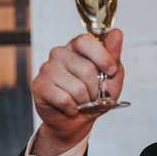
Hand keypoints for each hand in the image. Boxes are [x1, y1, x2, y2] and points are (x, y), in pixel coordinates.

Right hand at [31, 28, 124, 154]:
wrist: (75, 122)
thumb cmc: (93, 98)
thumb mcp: (112, 79)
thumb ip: (114, 56)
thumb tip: (116, 33)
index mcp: (77, 48)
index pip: (86, 41)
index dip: (102, 57)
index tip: (111, 71)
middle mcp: (60, 54)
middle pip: (86, 69)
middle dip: (96, 89)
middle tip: (93, 95)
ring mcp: (48, 69)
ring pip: (77, 87)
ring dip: (85, 101)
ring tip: (81, 102)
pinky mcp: (40, 86)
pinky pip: (64, 99)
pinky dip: (73, 108)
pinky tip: (70, 107)